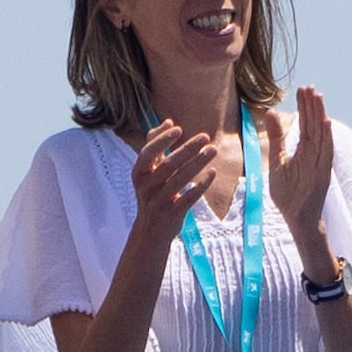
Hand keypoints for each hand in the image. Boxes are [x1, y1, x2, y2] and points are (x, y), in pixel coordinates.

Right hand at [125, 116, 224, 242]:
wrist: (150, 231)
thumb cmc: (152, 193)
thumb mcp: (148, 171)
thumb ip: (155, 145)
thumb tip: (168, 121)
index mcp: (138, 173)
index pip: (147, 153)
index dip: (161, 140)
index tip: (178, 128)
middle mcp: (145, 187)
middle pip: (168, 165)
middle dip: (187, 149)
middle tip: (205, 137)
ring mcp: (158, 202)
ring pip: (179, 180)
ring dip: (197, 164)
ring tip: (213, 150)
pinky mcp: (171, 214)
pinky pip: (188, 198)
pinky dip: (200, 185)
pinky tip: (212, 173)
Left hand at [269, 84, 339, 241]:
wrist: (296, 217)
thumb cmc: (288, 193)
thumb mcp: (278, 161)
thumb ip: (277, 138)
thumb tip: (270, 113)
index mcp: (304, 150)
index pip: (304, 124)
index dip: (304, 107)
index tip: (302, 89)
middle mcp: (314, 153)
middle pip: (313, 125)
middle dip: (312, 106)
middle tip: (309, 87)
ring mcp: (319, 163)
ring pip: (321, 134)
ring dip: (320, 115)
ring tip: (317, 97)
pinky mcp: (322, 173)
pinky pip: (326, 153)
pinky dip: (326, 138)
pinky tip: (325, 122)